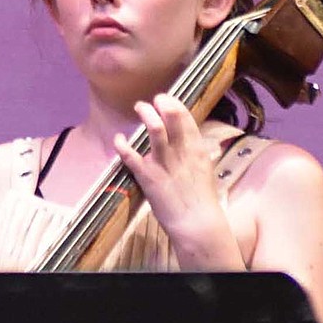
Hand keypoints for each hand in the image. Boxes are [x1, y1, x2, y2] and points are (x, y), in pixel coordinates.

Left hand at [113, 94, 241, 268]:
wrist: (197, 224)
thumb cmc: (201, 199)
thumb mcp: (203, 170)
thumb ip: (193, 154)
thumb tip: (187, 142)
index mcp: (197, 150)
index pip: (186, 118)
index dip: (175, 105)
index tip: (166, 99)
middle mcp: (182, 152)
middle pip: (172, 118)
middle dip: (161, 104)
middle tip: (153, 101)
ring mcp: (165, 164)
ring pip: (154, 130)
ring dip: (146, 115)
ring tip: (139, 107)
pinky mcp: (149, 178)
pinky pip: (132, 156)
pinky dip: (123, 145)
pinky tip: (119, 139)